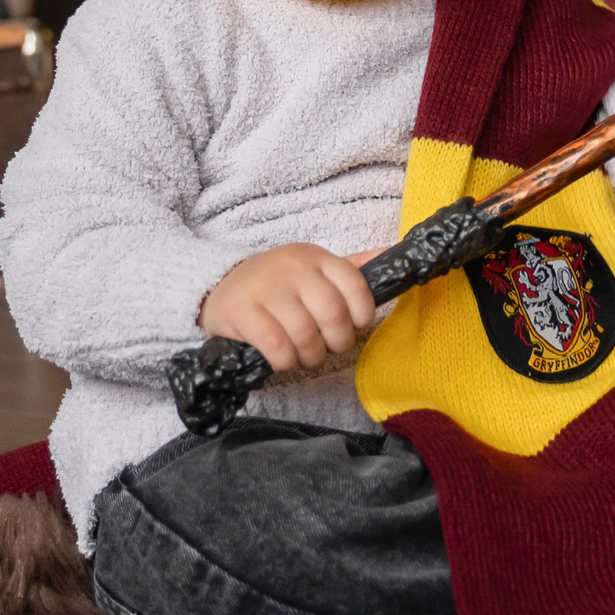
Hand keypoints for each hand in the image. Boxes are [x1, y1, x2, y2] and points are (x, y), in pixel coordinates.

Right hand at [200, 243, 381, 373]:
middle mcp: (292, 268)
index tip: (357, 326)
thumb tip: (395, 253)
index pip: (355, 283)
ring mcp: (266, 289)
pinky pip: (277, 346)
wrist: (220, 285)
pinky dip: (285, 361)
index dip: (363, 313)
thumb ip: (354, 266)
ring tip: (305, 355)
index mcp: (315, 257)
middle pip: (333, 314)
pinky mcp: (241, 312)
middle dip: (338, 342)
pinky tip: (282, 359)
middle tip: (329, 347)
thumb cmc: (279, 284)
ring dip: (311, 356)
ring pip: (306, 335)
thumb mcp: (315, 269)